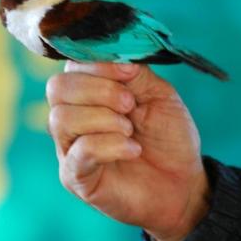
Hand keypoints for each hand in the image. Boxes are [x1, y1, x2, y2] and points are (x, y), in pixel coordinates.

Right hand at [46, 62, 209, 240]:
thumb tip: (114, 57)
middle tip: (130, 105)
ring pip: (61, 118)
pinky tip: (133, 149)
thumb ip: (135, 73)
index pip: (71, 66)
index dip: (98, 64)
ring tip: (130, 130)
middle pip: (57, 88)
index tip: (130, 74)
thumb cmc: (168, 138)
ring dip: (103, 119)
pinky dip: (110, 145)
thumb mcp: (159, 95)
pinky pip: (79, 152)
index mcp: (88, 93)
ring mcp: (69, 148)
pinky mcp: (75, 177)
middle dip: (99, 90)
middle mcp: (71, 118)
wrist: (184, 184)